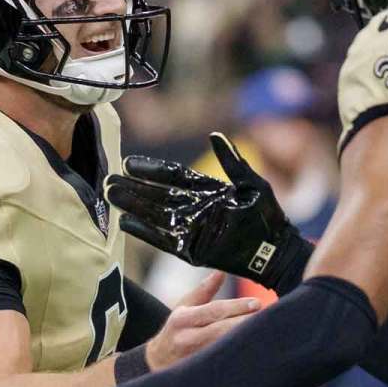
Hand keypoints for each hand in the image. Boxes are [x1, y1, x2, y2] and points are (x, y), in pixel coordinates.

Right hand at [107, 133, 304, 288]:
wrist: (277, 250)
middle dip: (135, 189)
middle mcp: (196, 209)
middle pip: (158, 195)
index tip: (130, 163)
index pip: (174, 176)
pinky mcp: (192, 250)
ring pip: (156, 215)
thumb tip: (215, 135)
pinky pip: (164, 240)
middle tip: (110, 180)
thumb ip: (232, 162)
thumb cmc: (270, 216)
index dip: (152, 170)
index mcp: (208, 191)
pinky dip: (145, 232)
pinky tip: (126, 223)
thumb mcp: (253, 184)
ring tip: (111, 196)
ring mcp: (193, 230)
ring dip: (134, 206)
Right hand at [144, 270, 259, 371]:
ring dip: (247, 341)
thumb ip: (204, 290)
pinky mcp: (202, 373)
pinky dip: (242, 357)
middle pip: (222, 331)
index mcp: (183, 320)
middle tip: (270, 317)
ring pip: (226, 350)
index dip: (237, 307)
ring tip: (269, 332)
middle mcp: (188, 339)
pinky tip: (258, 352)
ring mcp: (195, 359)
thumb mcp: (184, 307)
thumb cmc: (176, 330)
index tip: (257, 303)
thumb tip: (221, 271)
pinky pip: (225, 365)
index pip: (214, 311)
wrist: (157, 362)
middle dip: (246, 324)